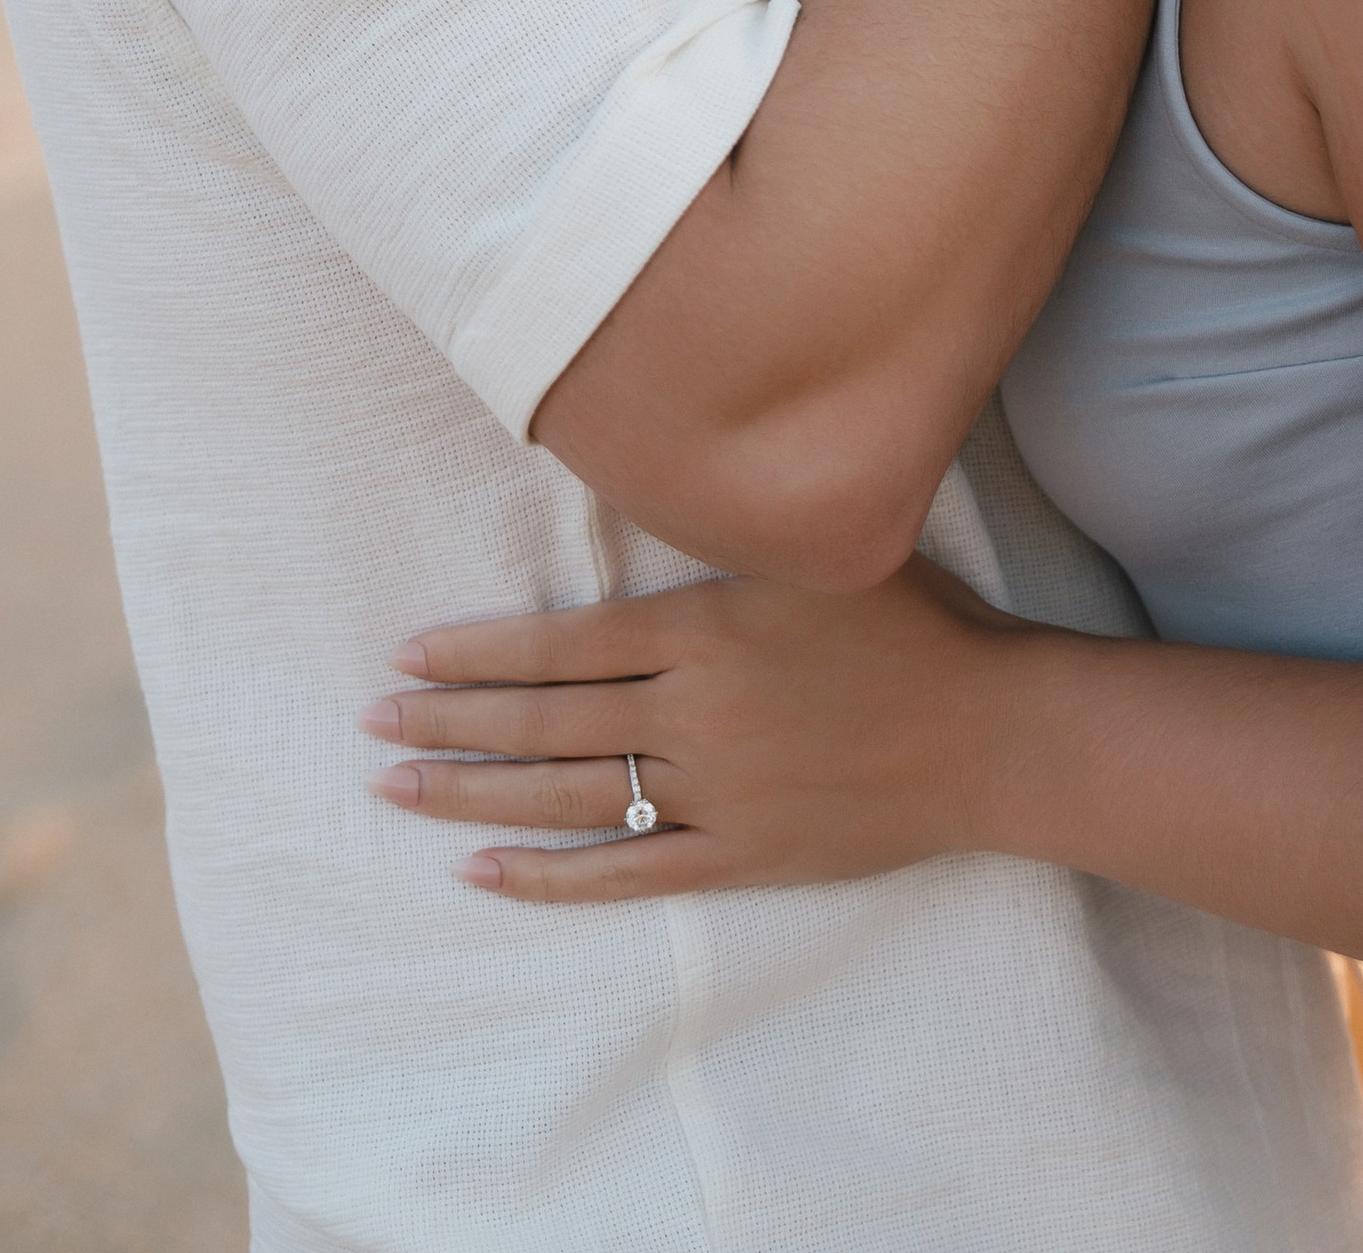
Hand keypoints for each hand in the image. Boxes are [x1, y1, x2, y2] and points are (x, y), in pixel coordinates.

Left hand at [360, 563, 1027, 902]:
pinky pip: (626, 873)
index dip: (478, 651)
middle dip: (450, 719)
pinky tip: (484, 871)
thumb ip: (729, 535)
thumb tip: (652, 485)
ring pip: (569, 794)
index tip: (409, 652)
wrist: (991, 733)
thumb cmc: (914, 623)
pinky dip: (549, 875)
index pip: (563, 645)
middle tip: (371, 719)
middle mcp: (696, 712)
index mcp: (707, 629)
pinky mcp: (740, 855)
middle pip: (547, 720)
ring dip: (474, 793)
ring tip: (397, 785)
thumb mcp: (818, 552)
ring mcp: (716, 791)